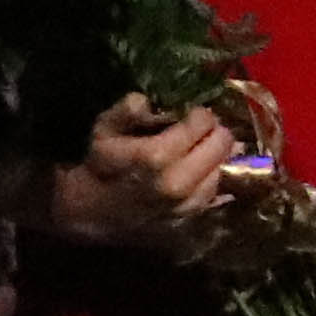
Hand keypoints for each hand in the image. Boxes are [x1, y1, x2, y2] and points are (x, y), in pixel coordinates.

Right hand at [49, 95, 238, 257]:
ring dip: (215, 154)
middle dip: (213, 130)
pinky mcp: (191, 216)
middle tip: (200, 129)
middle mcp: (179, 181)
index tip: (190, 113)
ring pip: (223, 166)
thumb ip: (128, 109)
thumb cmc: (99, 165)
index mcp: (157, 155)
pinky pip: (217, 190)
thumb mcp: (104, 128)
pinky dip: (212, 175)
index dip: (199, 113)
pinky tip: (198, 169)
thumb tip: (151, 100)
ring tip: (199, 148)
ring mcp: (188, 202)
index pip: (202, 123)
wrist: (92, 211)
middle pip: (222, 144)